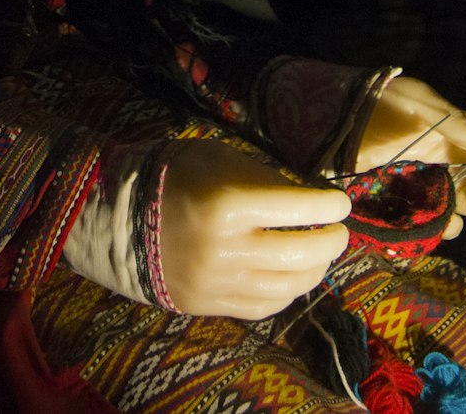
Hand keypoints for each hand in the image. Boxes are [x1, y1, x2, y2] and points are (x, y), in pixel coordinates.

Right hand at [160, 140, 350, 318]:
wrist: (124, 216)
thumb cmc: (178, 176)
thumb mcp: (220, 158)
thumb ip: (263, 177)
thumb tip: (306, 198)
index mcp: (229, 204)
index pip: (297, 207)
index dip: (327, 206)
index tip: (341, 202)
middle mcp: (228, 249)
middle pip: (300, 253)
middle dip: (331, 242)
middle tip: (340, 232)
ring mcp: (219, 283)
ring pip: (288, 286)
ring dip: (315, 270)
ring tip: (322, 255)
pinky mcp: (211, 305)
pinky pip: (263, 306)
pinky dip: (287, 292)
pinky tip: (293, 276)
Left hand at [357, 76, 465, 238]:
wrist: (336, 118)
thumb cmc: (380, 102)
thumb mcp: (416, 102)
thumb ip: (451, 121)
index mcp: (459, 130)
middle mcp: (452, 159)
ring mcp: (432, 183)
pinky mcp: (410, 204)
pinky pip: (437, 222)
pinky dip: (445, 226)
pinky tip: (442, 223)